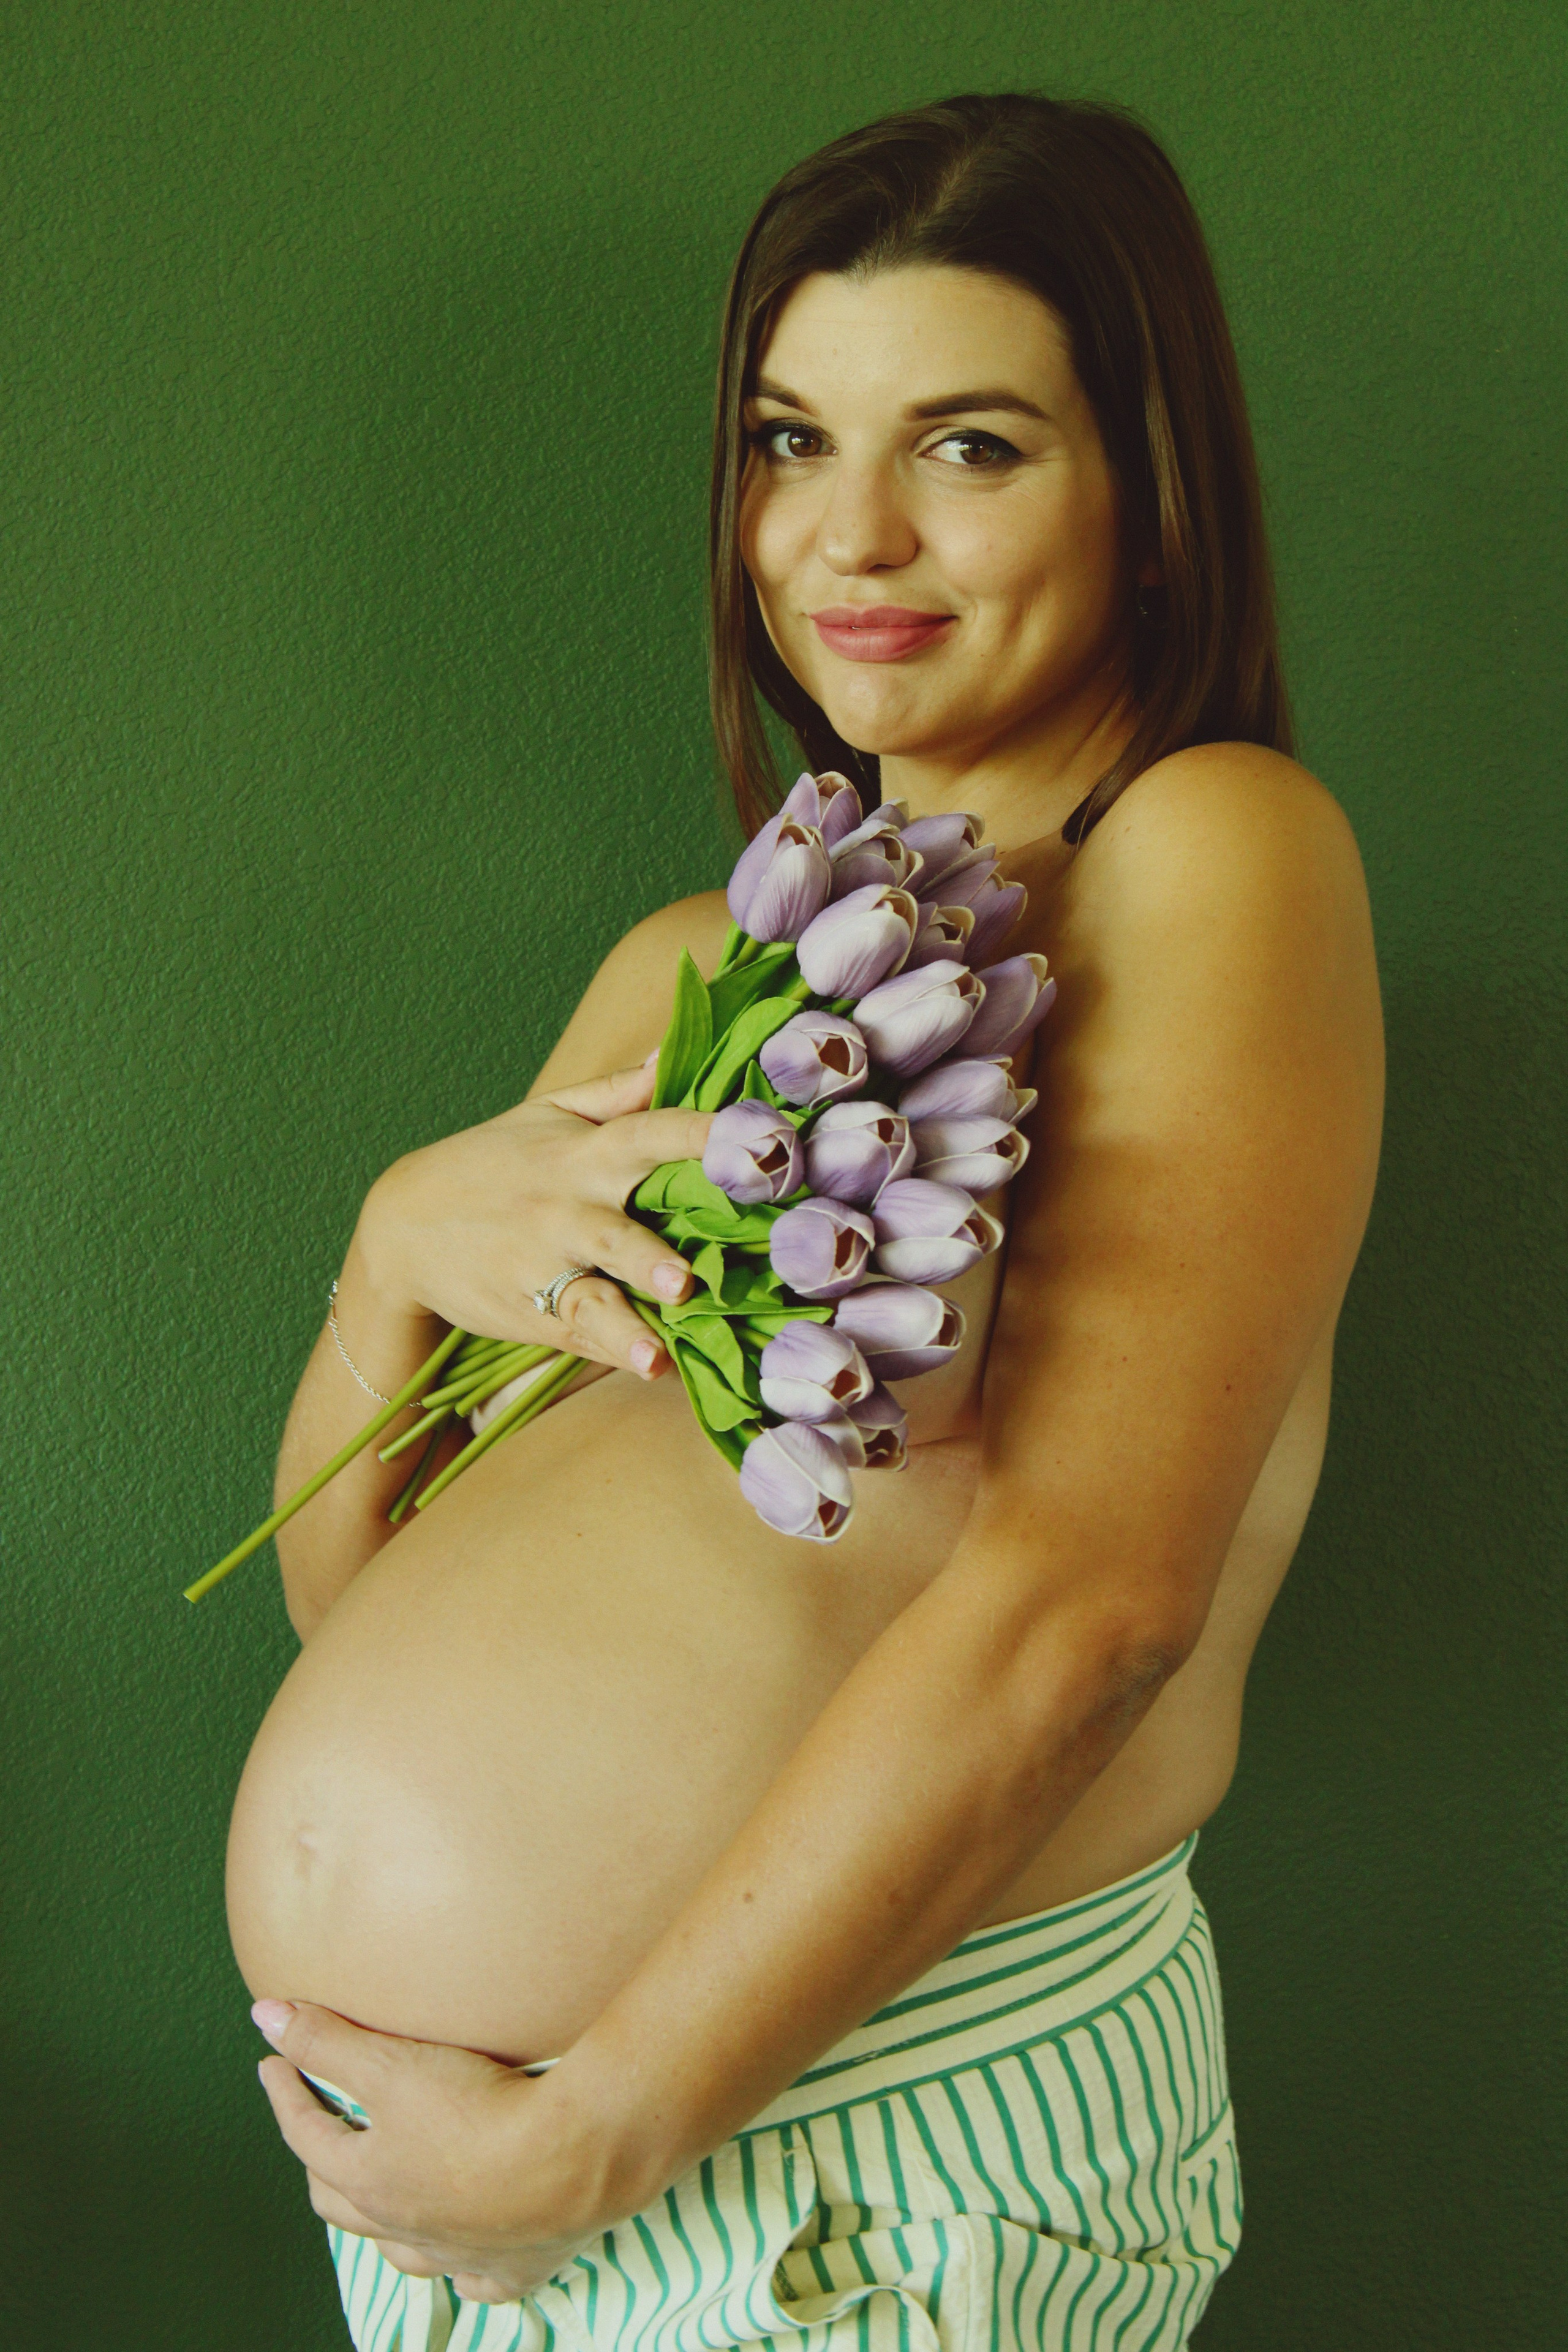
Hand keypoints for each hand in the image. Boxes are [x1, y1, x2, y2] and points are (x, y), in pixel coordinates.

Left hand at [252, 2000, 616, 2304]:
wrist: (569, 2159)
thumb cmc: (476, 2112)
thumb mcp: (392, 2065)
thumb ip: (328, 2042)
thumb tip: (264, 2017)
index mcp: (369, 2182)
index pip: (307, 2135)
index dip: (286, 2093)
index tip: (272, 2062)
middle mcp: (405, 2228)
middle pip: (344, 2205)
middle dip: (323, 2166)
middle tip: (320, 2131)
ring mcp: (459, 2255)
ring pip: (403, 2252)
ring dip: (383, 2228)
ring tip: (381, 2202)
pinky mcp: (514, 2268)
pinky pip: (477, 2281)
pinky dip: (464, 2269)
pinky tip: (466, 2259)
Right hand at [352, 1057, 711, 1380]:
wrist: (401, 1225)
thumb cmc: (491, 1162)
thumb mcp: (547, 1113)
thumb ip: (619, 1091)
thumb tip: (676, 1050)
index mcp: (583, 1154)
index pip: (649, 1133)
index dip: (702, 1133)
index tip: (757, 1135)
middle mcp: (567, 1210)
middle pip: (617, 1230)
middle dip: (652, 1252)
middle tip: (691, 1275)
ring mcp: (546, 1266)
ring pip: (594, 1293)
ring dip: (629, 1313)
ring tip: (662, 1335)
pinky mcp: (533, 1312)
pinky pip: (580, 1332)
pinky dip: (613, 1349)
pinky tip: (649, 1366)